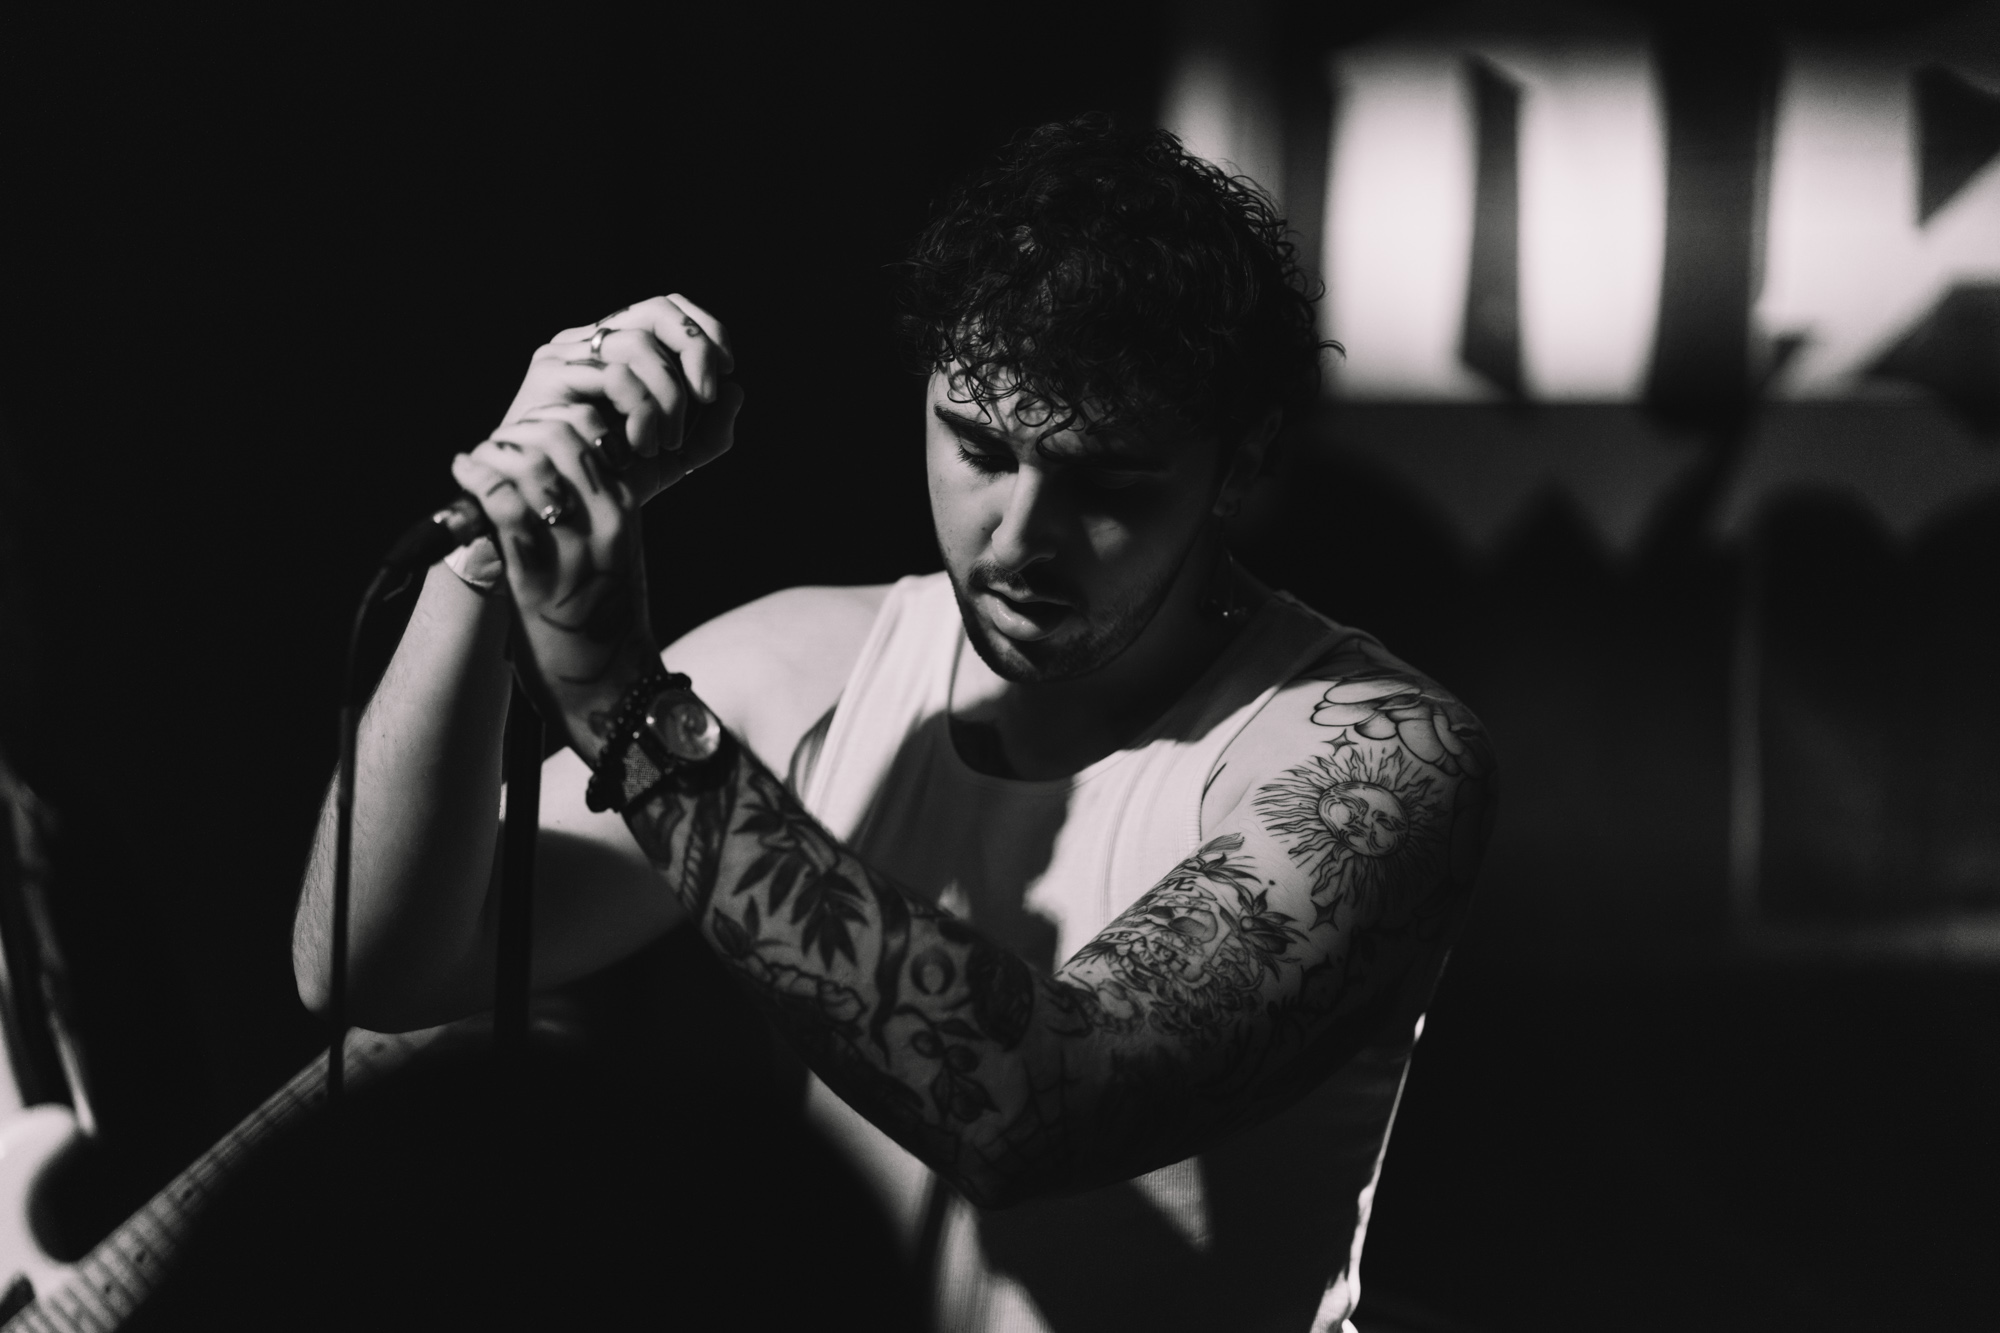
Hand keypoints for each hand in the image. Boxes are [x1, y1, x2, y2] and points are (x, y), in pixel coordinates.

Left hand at [449, 296, 743, 752]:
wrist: (615, 691)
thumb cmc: (607, 627)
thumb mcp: (618, 556)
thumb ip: (597, 513)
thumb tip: (553, 476)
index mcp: (627, 512)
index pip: (593, 433)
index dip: (553, 421)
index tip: (527, 437)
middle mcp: (605, 521)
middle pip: (561, 436)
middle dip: (520, 430)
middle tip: (496, 446)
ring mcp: (572, 547)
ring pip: (530, 463)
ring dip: (492, 453)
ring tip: (473, 461)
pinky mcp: (534, 576)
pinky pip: (503, 505)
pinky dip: (477, 478)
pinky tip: (463, 473)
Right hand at [498, 293, 740, 505]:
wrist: (557, 514)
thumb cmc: (612, 480)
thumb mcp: (676, 457)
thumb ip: (711, 430)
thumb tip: (735, 389)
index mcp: (616, 347)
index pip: (665, 307)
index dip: (704, 328)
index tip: (728, 368)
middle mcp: (588, 340)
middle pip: (655, 309)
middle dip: (694, 348)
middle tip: (706, 396)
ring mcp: (564, 354)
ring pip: (638, 343)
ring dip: (668, 395)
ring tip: (666, 441)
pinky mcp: (548, 376)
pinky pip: (614, 375)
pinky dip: (642, 410)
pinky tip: (640, 446)